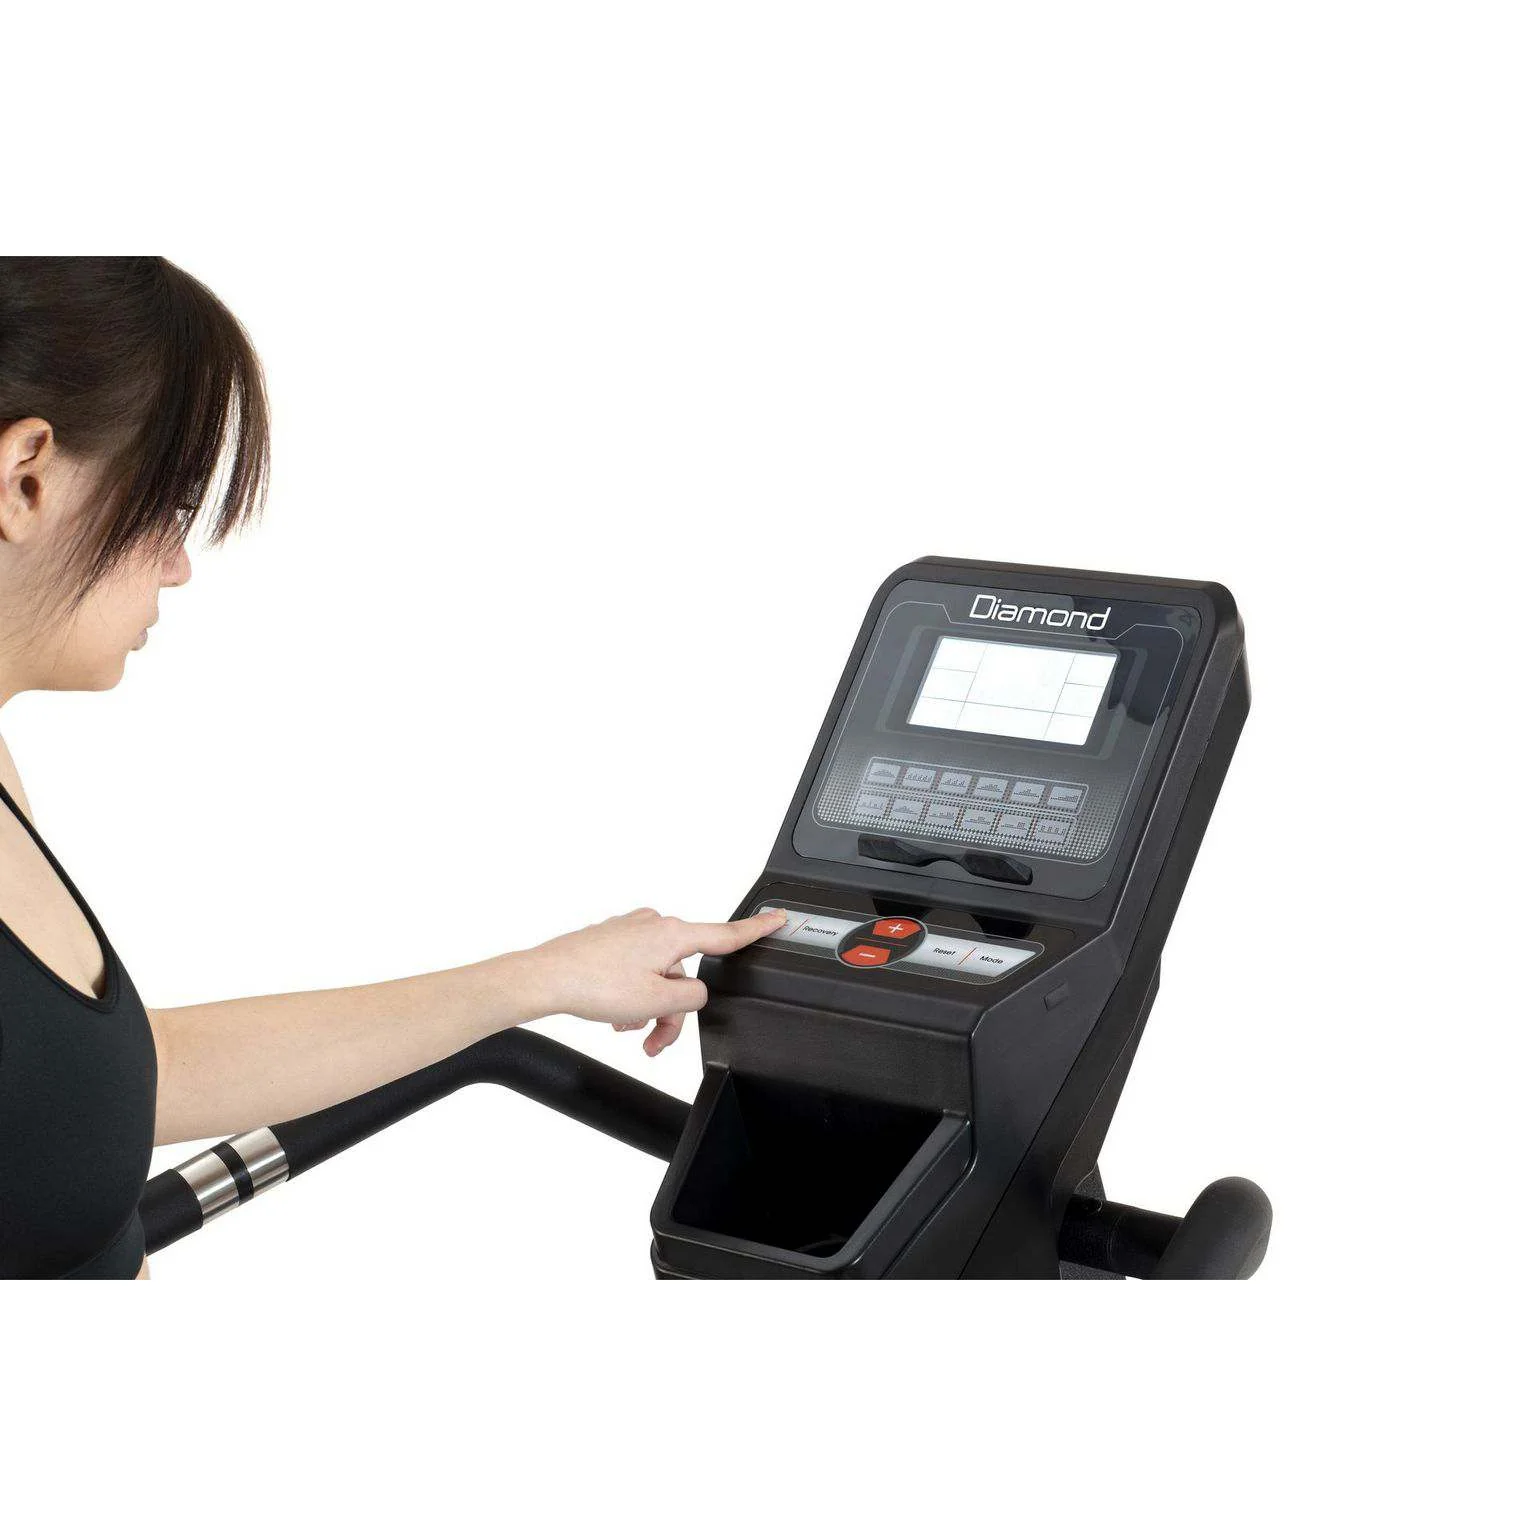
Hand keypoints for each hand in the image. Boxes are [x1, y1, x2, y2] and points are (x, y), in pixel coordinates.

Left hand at [524, 906, 787, 1055]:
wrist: (544, 979)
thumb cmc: (592, 984)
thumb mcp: (657, 1001)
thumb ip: (692, 998)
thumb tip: (693, 993)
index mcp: (672, 933)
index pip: (727, 933)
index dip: (757, 929)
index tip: (779, 917)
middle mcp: (654, 924)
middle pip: (685, 973)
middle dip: (673, 1007)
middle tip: (654, 1038)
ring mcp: (630, 930)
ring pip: (658, 976)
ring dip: (649, 1007)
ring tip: (629, 1028)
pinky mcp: (611, 940)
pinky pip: (636, 970)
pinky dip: (632, 994)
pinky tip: (616, 1015)